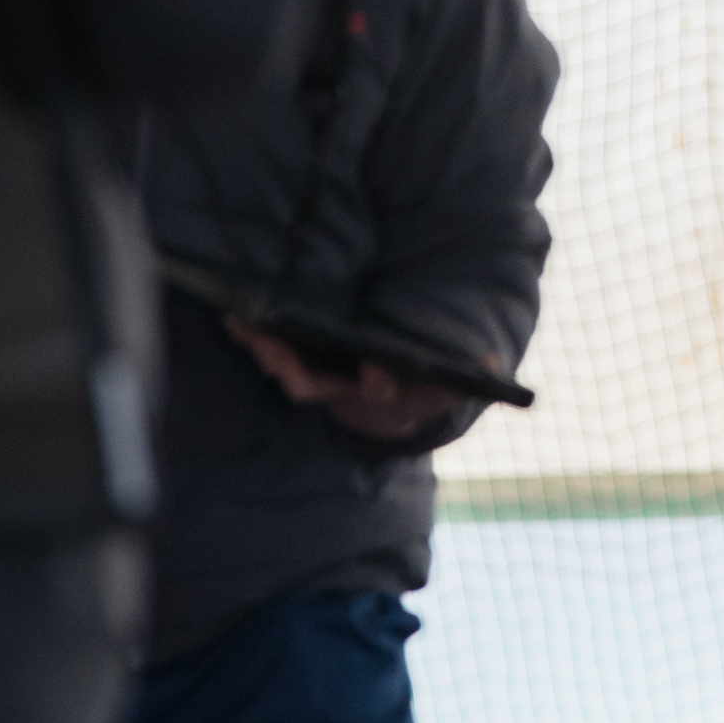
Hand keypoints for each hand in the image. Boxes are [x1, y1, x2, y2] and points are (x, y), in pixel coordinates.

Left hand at [226, 318, 454, 442]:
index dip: (380, 385)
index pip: (384, 393)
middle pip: (317, 386)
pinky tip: (234, 315)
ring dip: (264, 351)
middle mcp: (348, 395)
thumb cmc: (422, 385)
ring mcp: (321, 384)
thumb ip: (471, 376)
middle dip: (294, 368)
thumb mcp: (451, 383)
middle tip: (276, 348)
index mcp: (389, 395)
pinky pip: (272, 356)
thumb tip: (489, 363)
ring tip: (244, 321)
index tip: (376, 370)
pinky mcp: (299, 370)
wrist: (389, 407)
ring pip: (287, 373)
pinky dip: (252, 339)